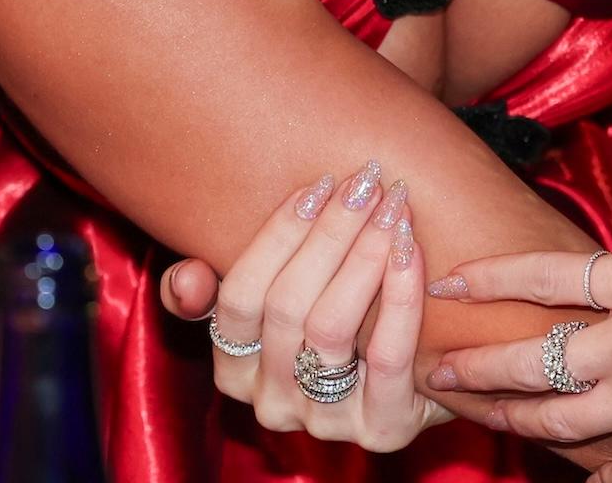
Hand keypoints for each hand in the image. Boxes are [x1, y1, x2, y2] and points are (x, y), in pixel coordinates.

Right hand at [199, 163, 449, 450]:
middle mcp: (271, 403)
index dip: (277, 236)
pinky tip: (410, 248)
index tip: (318, 184)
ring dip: (363, 254)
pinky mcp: (381, 430)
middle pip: (287, 304)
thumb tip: (187, 277)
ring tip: (391, 207)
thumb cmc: (344, 322)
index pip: (238, 297)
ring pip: (330, 326)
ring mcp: (325, 421)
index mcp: (234, 371)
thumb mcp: (277, 306)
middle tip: (365, 181)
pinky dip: (399, 294)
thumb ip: (218, 291)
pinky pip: (386, 355)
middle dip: (330, 232)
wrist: (423, 379)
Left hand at [425, 249, 611, 482]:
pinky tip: (573, 479)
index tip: (455, 276)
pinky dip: (594, 475)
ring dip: (511, 416)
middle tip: (438, 365)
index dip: (499, 274)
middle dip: (481, 361)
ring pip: (560, 416)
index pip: (556, 272)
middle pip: (537, 354)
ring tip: (476, 414)